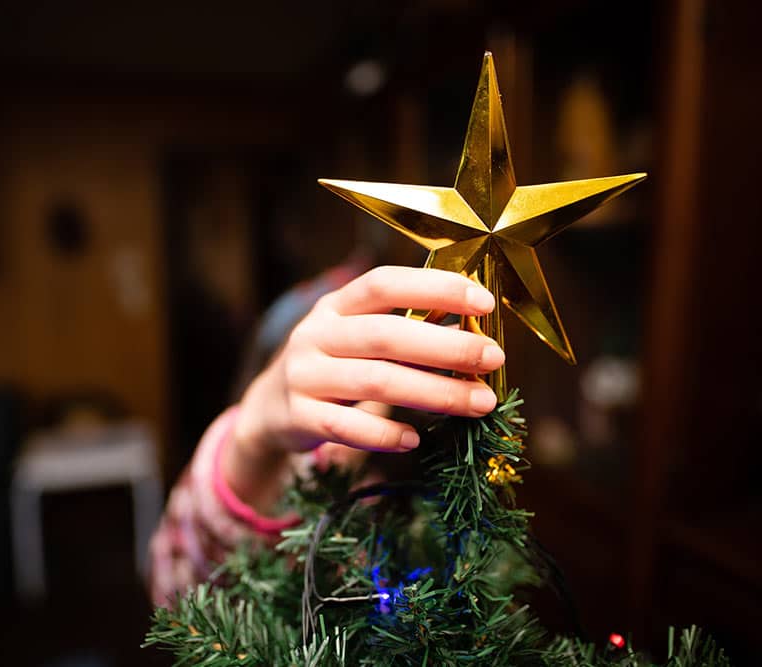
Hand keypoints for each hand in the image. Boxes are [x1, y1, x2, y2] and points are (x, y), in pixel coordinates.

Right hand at [232, 263, 504, 457]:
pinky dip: (384, 434)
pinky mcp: (299, 417)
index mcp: (336, 306)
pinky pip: (345, 427)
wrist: (268, 409)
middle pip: (385, 335)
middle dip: (446, 346)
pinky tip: (415, 439)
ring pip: (375, 381)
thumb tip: (475, 333)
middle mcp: (316, 334)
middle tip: (493, 359)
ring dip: (434, 393)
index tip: (484, 302)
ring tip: (479, 403)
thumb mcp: (358, 337)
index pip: (384, 284)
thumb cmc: (333, 366)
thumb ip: (405, 331)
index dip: (434, 287)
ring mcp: (304, 376)